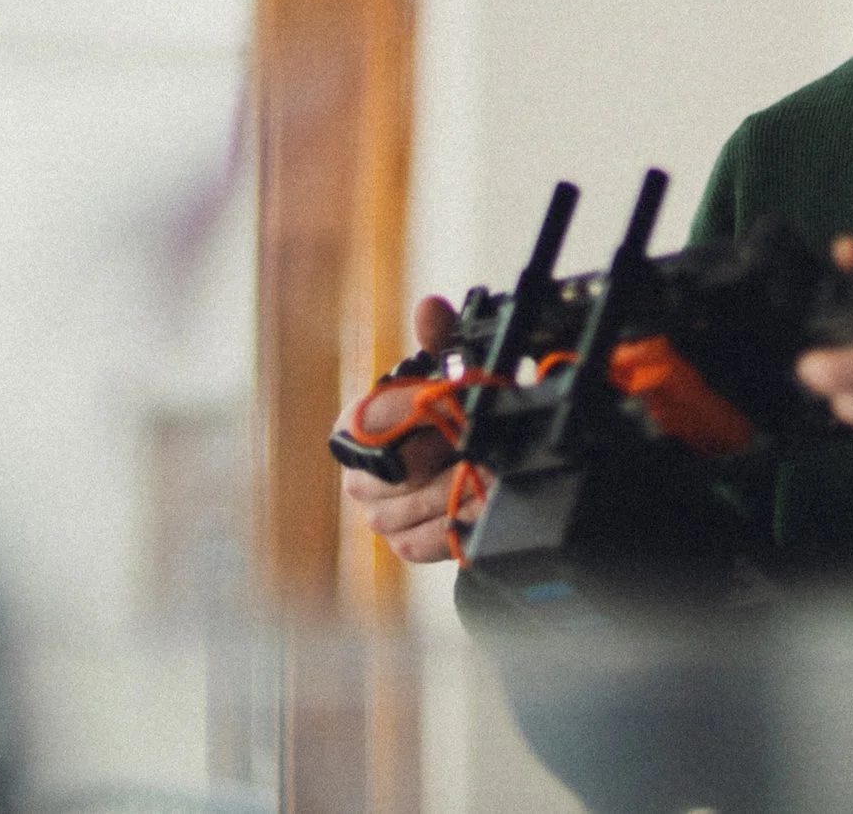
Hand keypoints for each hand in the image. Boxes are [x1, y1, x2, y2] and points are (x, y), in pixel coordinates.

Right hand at [341, 294, 480, 563]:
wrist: (482, 462)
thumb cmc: (457, 412)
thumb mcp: (454, 371)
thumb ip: (442, 339)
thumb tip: (430, 307)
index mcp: (357, 429)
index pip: (367, 424)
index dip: (409, 412)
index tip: (448, 399)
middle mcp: (358, 476)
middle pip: (393, 472)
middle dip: (445, 451)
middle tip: (481, 436)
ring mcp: (380, 516)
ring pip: (414, 506)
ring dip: (461, 486)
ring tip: (495, 465)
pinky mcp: (406, 545)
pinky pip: (427, 539)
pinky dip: (461, 521)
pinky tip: (486, 500)